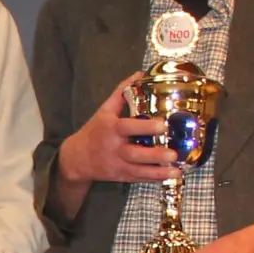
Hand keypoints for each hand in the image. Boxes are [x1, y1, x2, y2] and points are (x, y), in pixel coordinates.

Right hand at [58, 73, 179, 185]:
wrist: (76, 158)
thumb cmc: (95, 131)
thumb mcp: (104, 110)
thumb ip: (121, 93)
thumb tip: (139, 74)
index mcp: (110, 128)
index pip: (128, 127)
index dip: (145, 127)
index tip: (162, 125)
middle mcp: (114, 147)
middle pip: (135, 153)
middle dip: (154, 154)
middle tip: (173, 153)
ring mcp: (117, 164)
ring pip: (139, 169)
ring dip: (159, 170)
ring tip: (177, 169)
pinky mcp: (120, 176)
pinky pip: (138, 178)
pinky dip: (154, 178)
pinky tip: (169, 175)